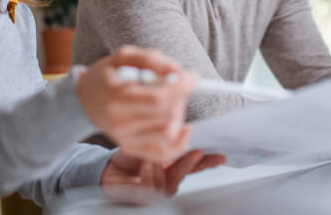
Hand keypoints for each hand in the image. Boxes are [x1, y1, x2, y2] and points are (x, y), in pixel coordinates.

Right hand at [76, 45, 197, 161]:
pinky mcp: (132, 148)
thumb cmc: (106, 76)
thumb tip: (177, 71)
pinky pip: (164, 153)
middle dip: (180, 97)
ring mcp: (126, 139)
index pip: (159, 98)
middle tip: (178, 85)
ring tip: (171, 101)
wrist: (84, 101)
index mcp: (117, 97)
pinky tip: (183, 128)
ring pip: (169, 132)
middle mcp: (121, 122)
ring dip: (178, 114)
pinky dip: (180, 142)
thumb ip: (151, 59)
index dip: (181, 87)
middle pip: (167, 114)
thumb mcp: (123, 56)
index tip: (192, 76)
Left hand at [101, 149, 225, 199]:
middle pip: (187, 174)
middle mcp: (170, 180)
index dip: (209, 161)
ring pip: (170, 182)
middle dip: (191, 163)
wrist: (108, 168)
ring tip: (150, 157)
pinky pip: (153, 187)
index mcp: (174, 167)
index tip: (221, 155)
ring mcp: (159, 191)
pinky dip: (149, 173)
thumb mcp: (150, 143)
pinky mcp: (146, 198)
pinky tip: (144, 165)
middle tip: (195, 151)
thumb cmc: (129, 156)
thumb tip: (187, 131)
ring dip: (160, 166)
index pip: (196, 165)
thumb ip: (169, 143)